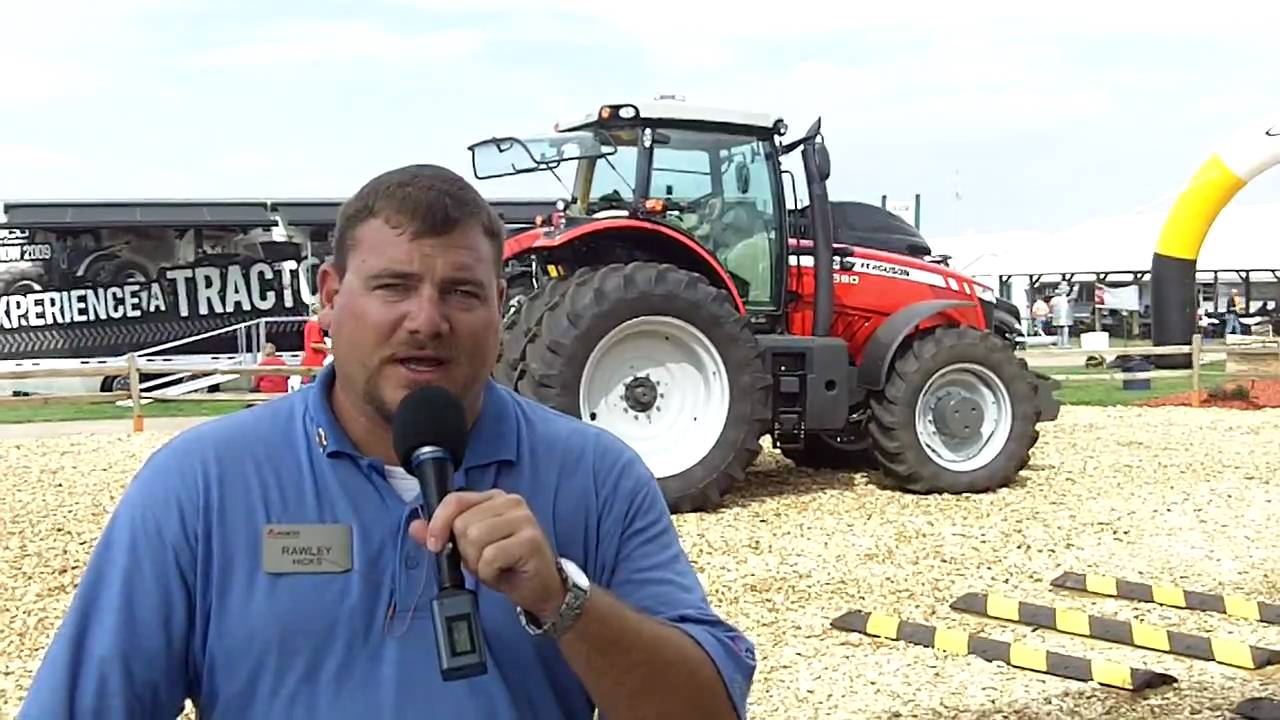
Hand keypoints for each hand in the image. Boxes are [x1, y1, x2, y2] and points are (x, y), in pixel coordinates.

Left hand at [408, 490, 565, 620]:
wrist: (540, 589)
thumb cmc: (507, 566)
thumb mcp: (469, 550)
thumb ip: (444, 536)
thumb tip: (415, 527)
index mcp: (494, 498)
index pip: (455, 500)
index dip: (438, 523)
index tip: (433, 545)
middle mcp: (510, 502)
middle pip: (462, 524)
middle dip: (465, 551)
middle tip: (482, 561)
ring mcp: (523, 519)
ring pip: (474, 538)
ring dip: (477, 563)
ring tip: (493, 567)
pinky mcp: (530, 540)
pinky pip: (490, 556)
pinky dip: (489, 573)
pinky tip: (503, 573)